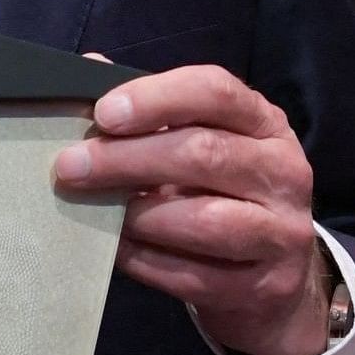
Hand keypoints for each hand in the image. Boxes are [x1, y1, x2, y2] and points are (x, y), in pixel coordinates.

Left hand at [51, 64, 334, 354]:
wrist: (272, 278)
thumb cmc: (222, 194)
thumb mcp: (201, 142)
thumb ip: (152, 109)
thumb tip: (88, 68)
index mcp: (265, 123)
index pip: (216, 92)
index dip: (156, 98)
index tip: (103, 113)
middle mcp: (284, 172)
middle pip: (203, 154)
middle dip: (127, 158)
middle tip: (70, 166)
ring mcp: (282, 232)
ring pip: (204, 219)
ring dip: (138, 214)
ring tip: (95, 210)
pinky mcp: (267, 286)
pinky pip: (195, 274)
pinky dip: (146, 261)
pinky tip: (116, 250)